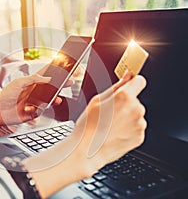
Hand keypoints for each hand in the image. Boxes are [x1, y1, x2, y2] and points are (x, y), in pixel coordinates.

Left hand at [0, 74, 66, 125]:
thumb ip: (33, 79)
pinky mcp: (33, 113)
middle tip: (69, 83)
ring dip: (55, 100)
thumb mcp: (19, 83)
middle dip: (60, 86)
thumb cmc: (5, 96)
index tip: (64, 71)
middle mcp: (34, 93)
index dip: (55, 74)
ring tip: (58, 100)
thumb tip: (47, 78)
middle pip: (51, 88)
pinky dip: (39, 110)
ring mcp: (34, 103)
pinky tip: (31, 109)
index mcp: (31, 84)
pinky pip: (41, 111)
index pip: (46, 77)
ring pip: (49, 101)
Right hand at [23, 73, 146, 197]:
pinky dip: (128, 129)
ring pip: (136, 114)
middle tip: (109, 113)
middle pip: (136, 100)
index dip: (132, 83)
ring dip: (127, 117)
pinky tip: (114, 132)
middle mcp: (136, 109)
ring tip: (110, 125)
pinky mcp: (139, 137)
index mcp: (125, 97)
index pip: (139, 81)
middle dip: (125, 103)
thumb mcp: (97, 100)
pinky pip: (136, 127)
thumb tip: (127, 77)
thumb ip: (116, 87)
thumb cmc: (88, 126)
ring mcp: (139, 124)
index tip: (127, 87)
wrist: (87, 150)